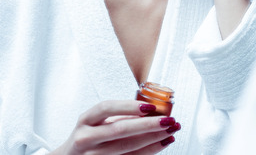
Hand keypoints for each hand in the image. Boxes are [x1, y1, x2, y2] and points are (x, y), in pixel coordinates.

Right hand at [50, 100, 180, 154]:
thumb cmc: (87, 137)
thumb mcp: (95, 122)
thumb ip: (118, 117)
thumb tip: (151, 111)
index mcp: (85, 121)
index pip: (106, 108)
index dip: (129, 106)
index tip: (150, 106)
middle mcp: (86, 138)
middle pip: (120, 130)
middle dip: (148, 125)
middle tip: (168, 120)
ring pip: (127, 147)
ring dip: (153, 139)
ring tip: (170, 131)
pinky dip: (149, 151)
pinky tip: (162, 143)